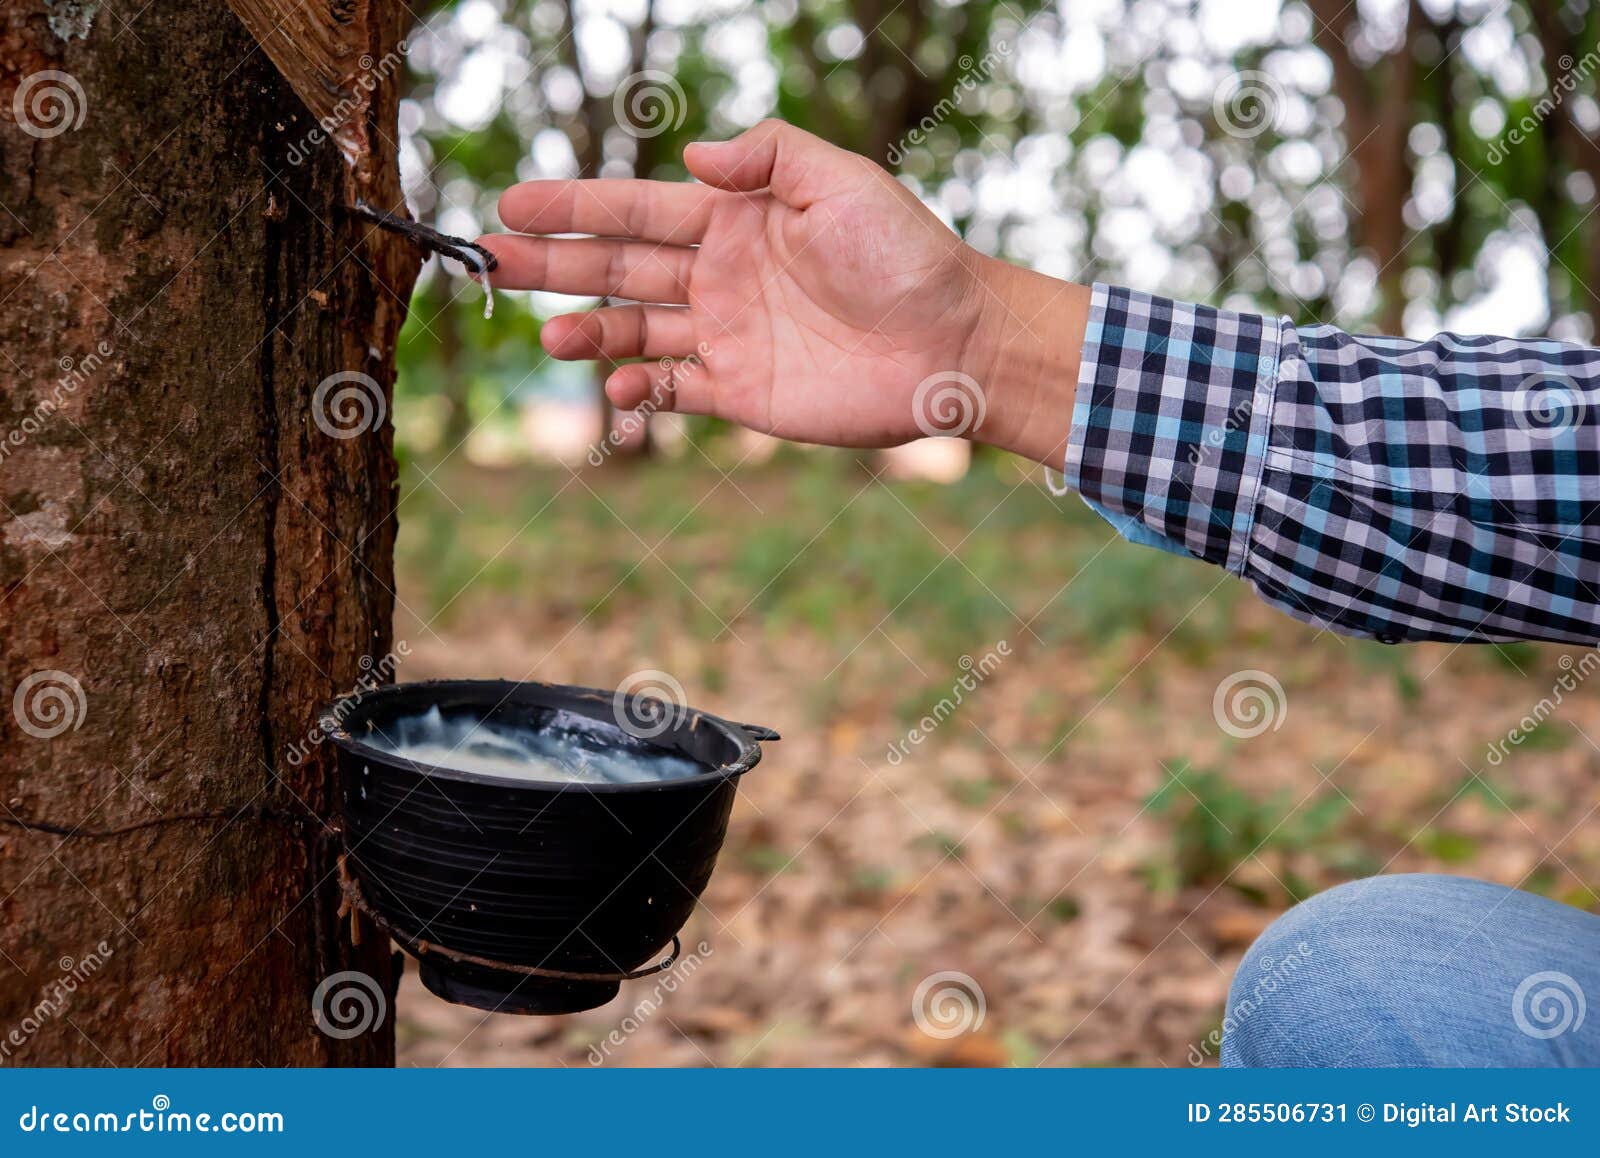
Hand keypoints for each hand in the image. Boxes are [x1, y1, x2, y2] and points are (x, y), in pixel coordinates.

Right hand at [478, 120, 1089, 462]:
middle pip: (619, 268)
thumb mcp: (840, 180)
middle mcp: (720, 275)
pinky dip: (640, 390)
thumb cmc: (905, 255)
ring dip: (589, 333)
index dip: (574, 206)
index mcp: (736, 220)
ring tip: (549, 337)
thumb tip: (693, 154)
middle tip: (494, 260)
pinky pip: (675, 390)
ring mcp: (727, 335)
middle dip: (556, 265)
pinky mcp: (743, 391)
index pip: (637, 209)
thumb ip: (767, 158)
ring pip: (635, 332)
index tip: (516, 203)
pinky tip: (614, 386)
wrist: (954, 342)